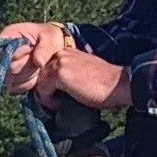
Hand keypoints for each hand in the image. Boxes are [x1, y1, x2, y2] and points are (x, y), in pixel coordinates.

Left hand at [0, 21, 124, 107]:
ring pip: (39, 82)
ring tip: (57, 104)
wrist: (117, 84)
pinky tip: (60, 104)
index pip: (45, 65)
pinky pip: (43, 90)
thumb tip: (51, 88)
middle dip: (43, 89)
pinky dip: (49, 101)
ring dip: (45, 96)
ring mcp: (60, 62)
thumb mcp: (82, 73)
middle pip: (39, 73)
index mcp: (67, 51)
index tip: (51, 95)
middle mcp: (61, 53)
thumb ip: (67, 74)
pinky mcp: (61, 74)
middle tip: (51, 102)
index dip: (45, 82)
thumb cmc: (104, 84)